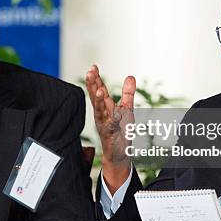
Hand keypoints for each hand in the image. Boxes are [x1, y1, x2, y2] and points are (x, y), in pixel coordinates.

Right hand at [85, 65, 135, 193]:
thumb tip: (130, 76)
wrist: (119, 153)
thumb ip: (127, 93)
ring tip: (99, 89)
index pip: (98, 90)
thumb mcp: (126, 108)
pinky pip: (110, 125)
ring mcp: (104, 124)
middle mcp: (101, 114)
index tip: (93, 67)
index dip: (95, 79)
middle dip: (92, 85)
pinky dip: (111, 118)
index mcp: (104, 107)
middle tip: (90, 72)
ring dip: (98, 100)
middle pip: (95, 97)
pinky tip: (113, 112)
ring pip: (100, 110)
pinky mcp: (110, 134)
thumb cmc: (120, 130)